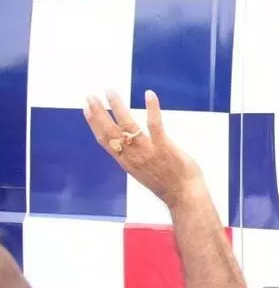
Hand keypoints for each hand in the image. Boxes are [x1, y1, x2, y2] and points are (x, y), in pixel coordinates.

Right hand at [83, 90, 202, 208]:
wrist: (183, 196)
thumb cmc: (168, 184)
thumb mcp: (143, 173)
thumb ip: (135, 159)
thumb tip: (129, 147)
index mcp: (126, 162)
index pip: (104, 141)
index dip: (94, 124)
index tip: (86, 109)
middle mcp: (132, 156)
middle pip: (110, 131)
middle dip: (99, 112)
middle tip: (90, 95)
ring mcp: (147, 151)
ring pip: (127, 125)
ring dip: (117, 106)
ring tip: (110, 91)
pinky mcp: (164, 146)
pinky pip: (155, 124)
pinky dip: (152, 108)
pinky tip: (149, 94)